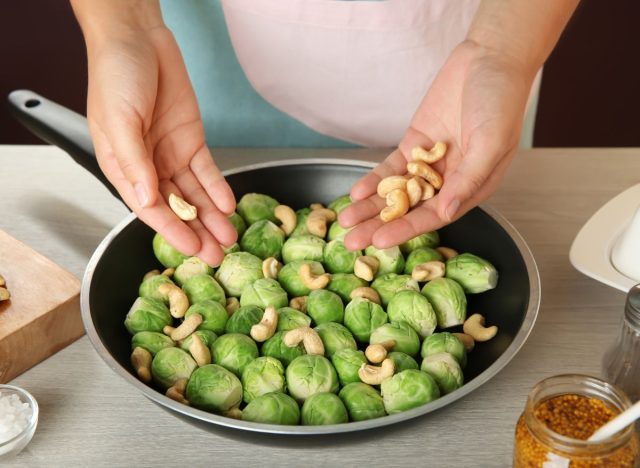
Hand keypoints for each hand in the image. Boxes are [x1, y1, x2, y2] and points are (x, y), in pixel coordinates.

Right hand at [86, 25, 235, 265]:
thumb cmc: (115, 74)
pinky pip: (207, 170)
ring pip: (195, 194)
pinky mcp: (191, 140)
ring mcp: (171, 154)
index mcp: (123, 167)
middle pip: (176, 207)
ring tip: (229, 238)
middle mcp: (148, 166)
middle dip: (197, 232)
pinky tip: (229, 205)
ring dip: (211, 216)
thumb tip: (146, 200)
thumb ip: (134, 163)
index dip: (171, 231)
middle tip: (217, 256)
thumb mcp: (119, 120)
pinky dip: (218, 187)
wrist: (137, 38)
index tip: (191, 250)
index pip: (149, 209)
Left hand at [339, 40, 533, 250]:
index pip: (435, 216)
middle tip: (351, 241)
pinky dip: (374, 180)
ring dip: (371, 207)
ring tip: (345, 221)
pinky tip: (356, 192)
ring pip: (396, 192)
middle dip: (379, 225)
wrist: (489, 59)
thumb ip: (469, 179)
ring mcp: (429, 164)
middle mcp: (449, 181)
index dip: (406, 230)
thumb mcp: (491, 142)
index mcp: (472, 187)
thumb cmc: (502, 102)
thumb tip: (447, 212)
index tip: (380, 242)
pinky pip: (391, 168)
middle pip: (409, 210)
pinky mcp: (415, 145)